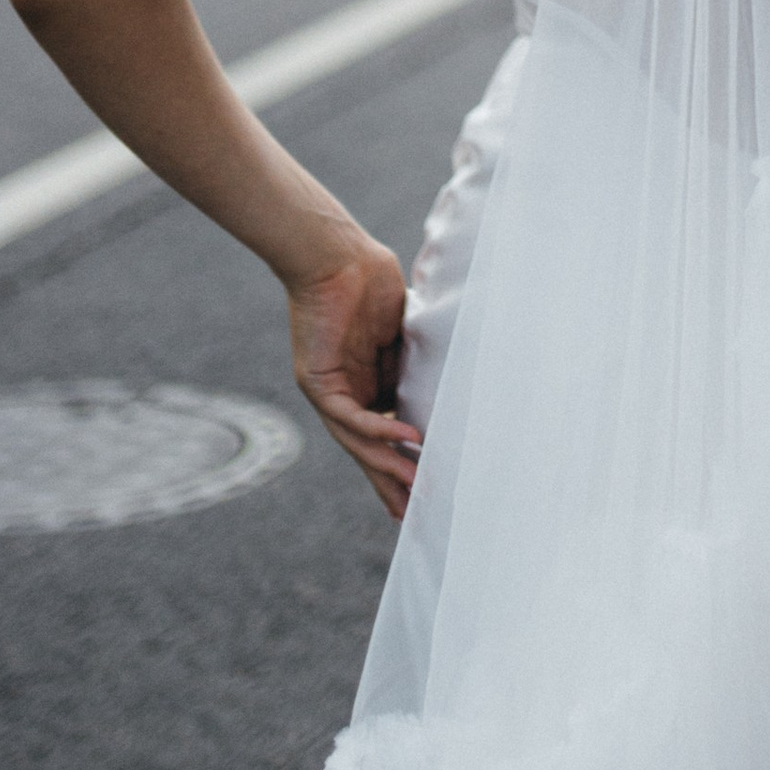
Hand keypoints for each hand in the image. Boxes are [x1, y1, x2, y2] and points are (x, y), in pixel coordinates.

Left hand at [286, 230, 419, 521]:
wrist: (337, 256)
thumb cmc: (371, 280)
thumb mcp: (403, 332)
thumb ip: (416, 362)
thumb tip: (450, 383)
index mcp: (366, 385)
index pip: (384, 436)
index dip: (400, 464)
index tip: (420, 491)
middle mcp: (346, 395)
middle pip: (369, 450)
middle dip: (391, 482)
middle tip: (413, 513)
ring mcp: (330, 391)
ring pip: (358, 441)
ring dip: (387, 464)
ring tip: (415, 485)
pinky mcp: (319, 381)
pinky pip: (349, 415)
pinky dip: (377, 428)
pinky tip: (404, 437)